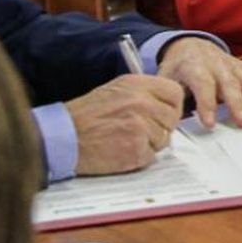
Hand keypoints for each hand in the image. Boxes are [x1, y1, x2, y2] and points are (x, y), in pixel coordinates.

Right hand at [66, 74, 183, 175]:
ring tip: (126, 139)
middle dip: (161, 127)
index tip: (163, 113)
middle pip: (173, 118)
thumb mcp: (117, 89)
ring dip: (149, 143)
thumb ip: (144, 93)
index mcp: (138, 84)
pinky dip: (139, 157)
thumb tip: (167, 104)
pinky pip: (151, 156)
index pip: (175, 93)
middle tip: (141, 130)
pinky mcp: (136, 149)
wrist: (66, 136)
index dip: (172, 106)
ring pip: (164, 139)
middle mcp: (142, 102)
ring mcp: (140, 126)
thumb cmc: (88, 114)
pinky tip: (122, 150)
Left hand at [157, 37, 241, 128]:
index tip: (209, 123)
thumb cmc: (178, 66)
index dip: (206, 103)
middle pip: (228, 83)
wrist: (190, 44)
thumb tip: (167, 118)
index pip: (202, 84)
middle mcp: (216, 64)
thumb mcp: (165, 76)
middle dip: (237, 103)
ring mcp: (232, 65)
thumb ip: (168, 95)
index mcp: (194, 65)